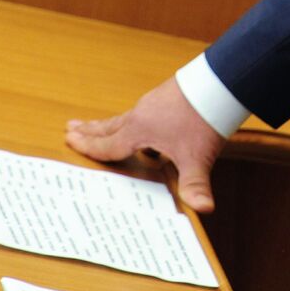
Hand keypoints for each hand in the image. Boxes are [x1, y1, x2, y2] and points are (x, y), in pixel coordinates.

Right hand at [66, 77, 224, 213]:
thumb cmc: (204, 118)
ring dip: (111, 124)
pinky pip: (144, 112)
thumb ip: (196, 184)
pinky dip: (136, 120)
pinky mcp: (168, 95)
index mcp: (140, 130)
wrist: (220, 81)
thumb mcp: (198, 157)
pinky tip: (146, 125)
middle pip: (111, 125)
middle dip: (91, 130)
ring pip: (127, 117)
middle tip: (70, 127)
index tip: (69, 140)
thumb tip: (202, 209)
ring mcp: (155, 102)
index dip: (89, 146)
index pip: (109, 143)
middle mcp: (142, 113)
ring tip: (101, 126)